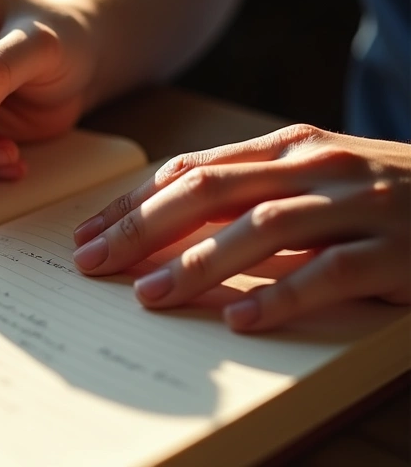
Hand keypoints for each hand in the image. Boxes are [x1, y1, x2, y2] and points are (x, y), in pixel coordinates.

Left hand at [72, 124, 410, 330]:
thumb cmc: (390, 196)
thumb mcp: (318, 178)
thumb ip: (253, 189)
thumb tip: (167, 219)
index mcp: (291, 147)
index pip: (191, 171)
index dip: (133, 203)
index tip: (86, 234)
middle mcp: (318, 165)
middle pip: (209, 193)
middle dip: (141, 229)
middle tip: (92, 263)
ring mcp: (360, 203)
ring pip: (262, 228)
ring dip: (196, 263)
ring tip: (148, 296)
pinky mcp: (399, 248)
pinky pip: (331, 271)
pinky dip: (280, 294)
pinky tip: (239, 319)